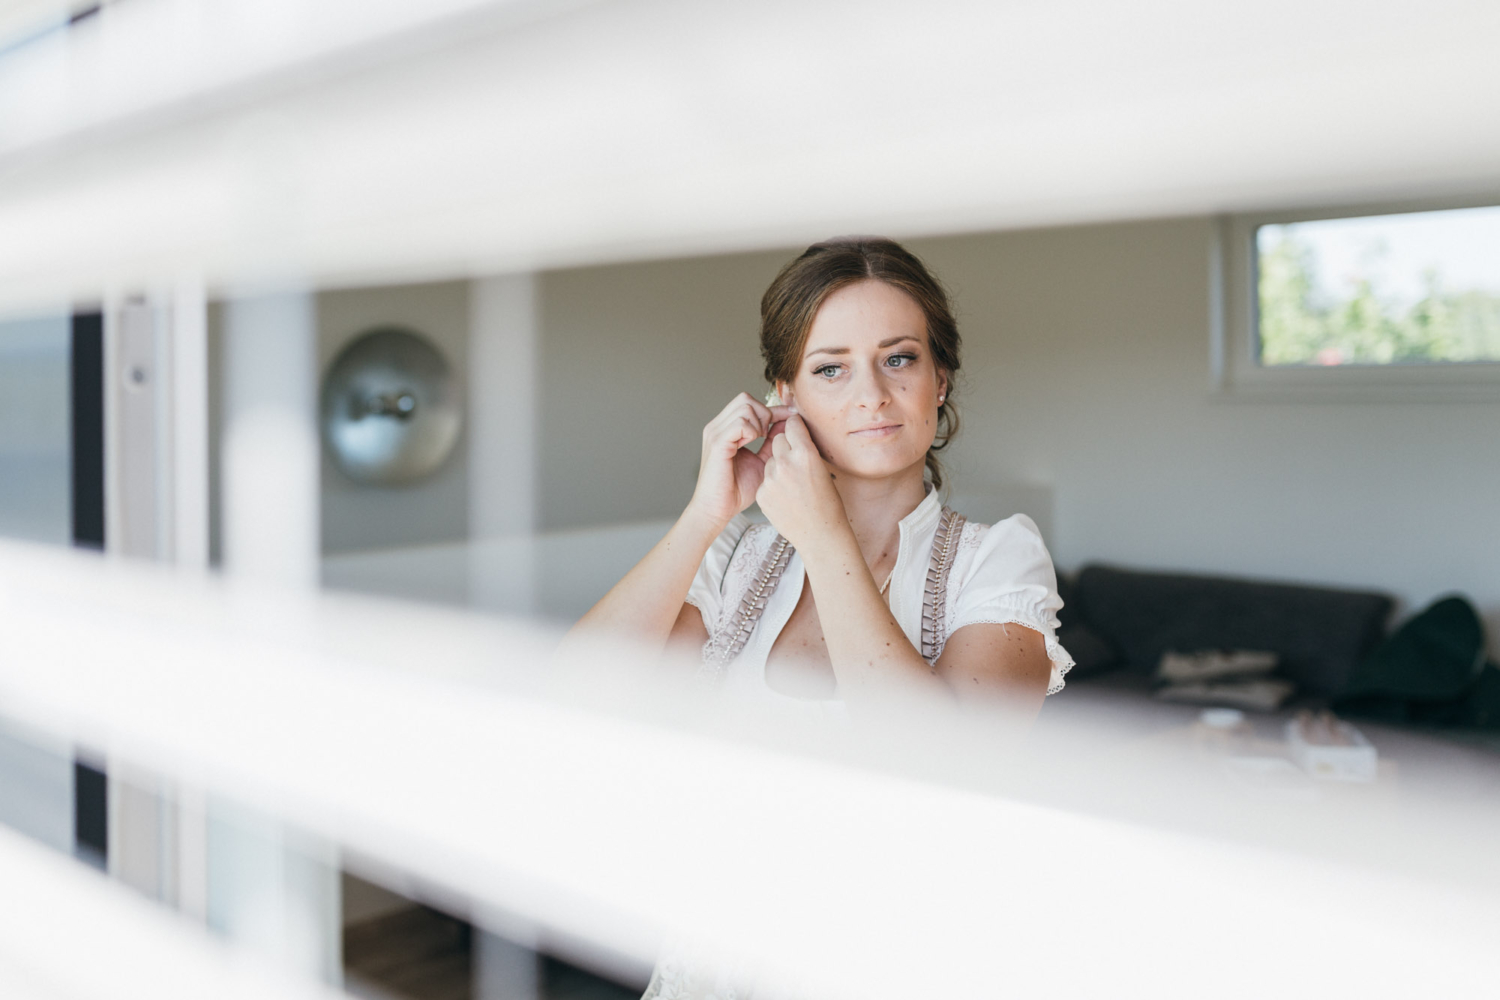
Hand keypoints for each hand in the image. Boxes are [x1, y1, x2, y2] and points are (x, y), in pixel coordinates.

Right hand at [687, 393, 790, 528]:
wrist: (717, 510)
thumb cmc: (736, 490)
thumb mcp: (762, 461)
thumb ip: (772, 442)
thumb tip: (788, 422)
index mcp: (726, 429)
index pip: (750, 403)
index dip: (773, 409)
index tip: (791, 417)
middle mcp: (717, 427)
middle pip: (746, 399)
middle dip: (764, 414)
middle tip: (768, 437)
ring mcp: (715, 433)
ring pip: (745, 407)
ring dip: (758, 423)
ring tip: (758, 442)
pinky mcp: (717, 443)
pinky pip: (740, 423)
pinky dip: (751, 431)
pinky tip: (751, 445)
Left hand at [754, 414, 849, 550]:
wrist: (820, 535)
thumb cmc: (828, 503)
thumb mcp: (822, 469)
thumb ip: (805, 449)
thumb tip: (793, 433)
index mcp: (805, 454)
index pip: (792, 424)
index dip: (795, 426)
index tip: (796, 429)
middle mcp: (785, 463)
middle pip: (777, 439)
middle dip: (785, 446)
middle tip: (796, 461)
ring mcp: (770, 479)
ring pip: (770, 460)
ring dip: (778, 466)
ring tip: (793, 485)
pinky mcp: (761, 494)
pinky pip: (764, 479)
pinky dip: (772, 485)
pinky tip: (785, 497)